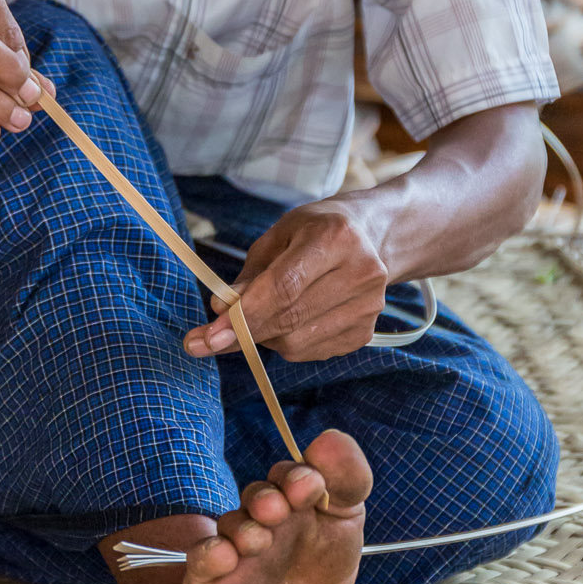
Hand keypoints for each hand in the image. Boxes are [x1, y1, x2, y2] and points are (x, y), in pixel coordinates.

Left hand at [184, 200, 388, 362]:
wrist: (373, 237)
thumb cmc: (316, 231)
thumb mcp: (279, 236)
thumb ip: (250, 274)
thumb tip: (221, 311)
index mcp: (334, 237)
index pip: (284, 287)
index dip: (245, 314)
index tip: (210, 336)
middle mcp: (360, 272)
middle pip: (290, 318)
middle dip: (243, 332)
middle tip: (208, 340)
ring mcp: (369, 306)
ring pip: (297, 342)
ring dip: (267, 335)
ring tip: (266, 312)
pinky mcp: (366, 332)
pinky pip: (311, 352)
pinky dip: (288, 342)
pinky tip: (292, 319)